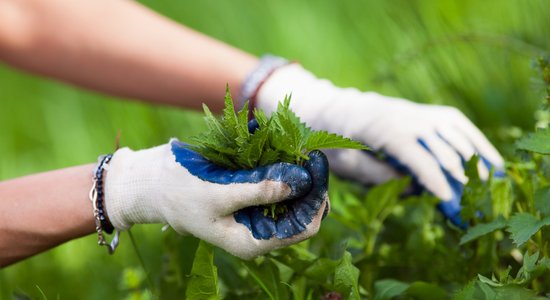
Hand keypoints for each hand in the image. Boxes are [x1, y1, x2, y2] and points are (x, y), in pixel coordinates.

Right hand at [104, 139, 328, 258]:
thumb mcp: (220, 194)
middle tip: (311, 152)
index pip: (302, 227)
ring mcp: (254, 210)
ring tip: (297, 145)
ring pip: (290, 192)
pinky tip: (278, 144)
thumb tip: (299, 182)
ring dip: (295, 170)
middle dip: (308, 182)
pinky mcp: (248, 192)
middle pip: (300, 209)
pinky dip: (278, 162)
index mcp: (253, 241)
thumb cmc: (179, 193)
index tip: (317, 167)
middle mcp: (258, 229)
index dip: (315, 199)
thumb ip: (260, 191)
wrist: (149, 183)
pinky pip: (273, 179)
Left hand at [255, 64, 503, 225]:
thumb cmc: (334, 139)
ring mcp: (419, 111)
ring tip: (488, 188)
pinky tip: (491, 162)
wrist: (335, 108)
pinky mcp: (427, 112)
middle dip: (459, 176)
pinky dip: (477, 142)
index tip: (448, 199)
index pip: (416, 155)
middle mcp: (406, 116)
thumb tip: (413, 187)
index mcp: (382, 129)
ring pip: (457, 134)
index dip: (433, 178)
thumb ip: (377, 176)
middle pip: (442, 146)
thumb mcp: (344, 163)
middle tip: (471, 204)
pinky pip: (458, 125)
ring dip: (474, 160)